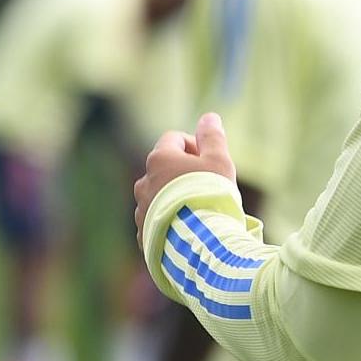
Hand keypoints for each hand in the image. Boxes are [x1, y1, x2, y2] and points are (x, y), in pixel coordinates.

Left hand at [135, 111, 238, 240]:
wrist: (200, 243)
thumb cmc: (212, 196)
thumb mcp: (219, 162)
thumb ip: (212, 138)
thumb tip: (209, 117)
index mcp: (160, 159)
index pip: (174, 139)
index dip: (194, 145)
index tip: (210, 160)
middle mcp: (144, 182)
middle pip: (164, 169)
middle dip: (183, 174)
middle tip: (208, 187)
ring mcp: (141, 210)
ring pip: (158, 197)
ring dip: (175, 199)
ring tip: (199, 213)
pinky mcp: (143, 234)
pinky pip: (156, 222)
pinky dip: (170, 222)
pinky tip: (188, 230)